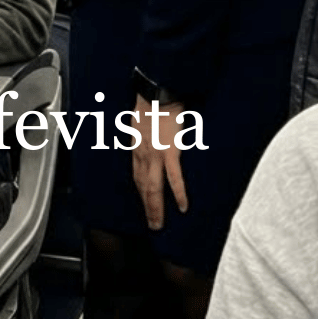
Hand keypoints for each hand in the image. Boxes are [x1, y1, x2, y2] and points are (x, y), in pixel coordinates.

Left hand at [132, 95, 188, 229]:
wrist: (157, 94)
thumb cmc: (149, 104)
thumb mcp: (138, 121)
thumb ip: (141, 133)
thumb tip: (143, 136)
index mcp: (137, 148)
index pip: (137, 176)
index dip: (141, 192)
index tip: (144, 204)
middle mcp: (143, 155)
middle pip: (143, 187)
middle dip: (146, 207)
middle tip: (152, 224)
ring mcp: (155, 156)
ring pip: (153, 188)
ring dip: (155, 208)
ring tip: (159, 223)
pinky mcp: (169, 152)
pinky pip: (174, 178)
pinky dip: (177, 194)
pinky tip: (181, 206)